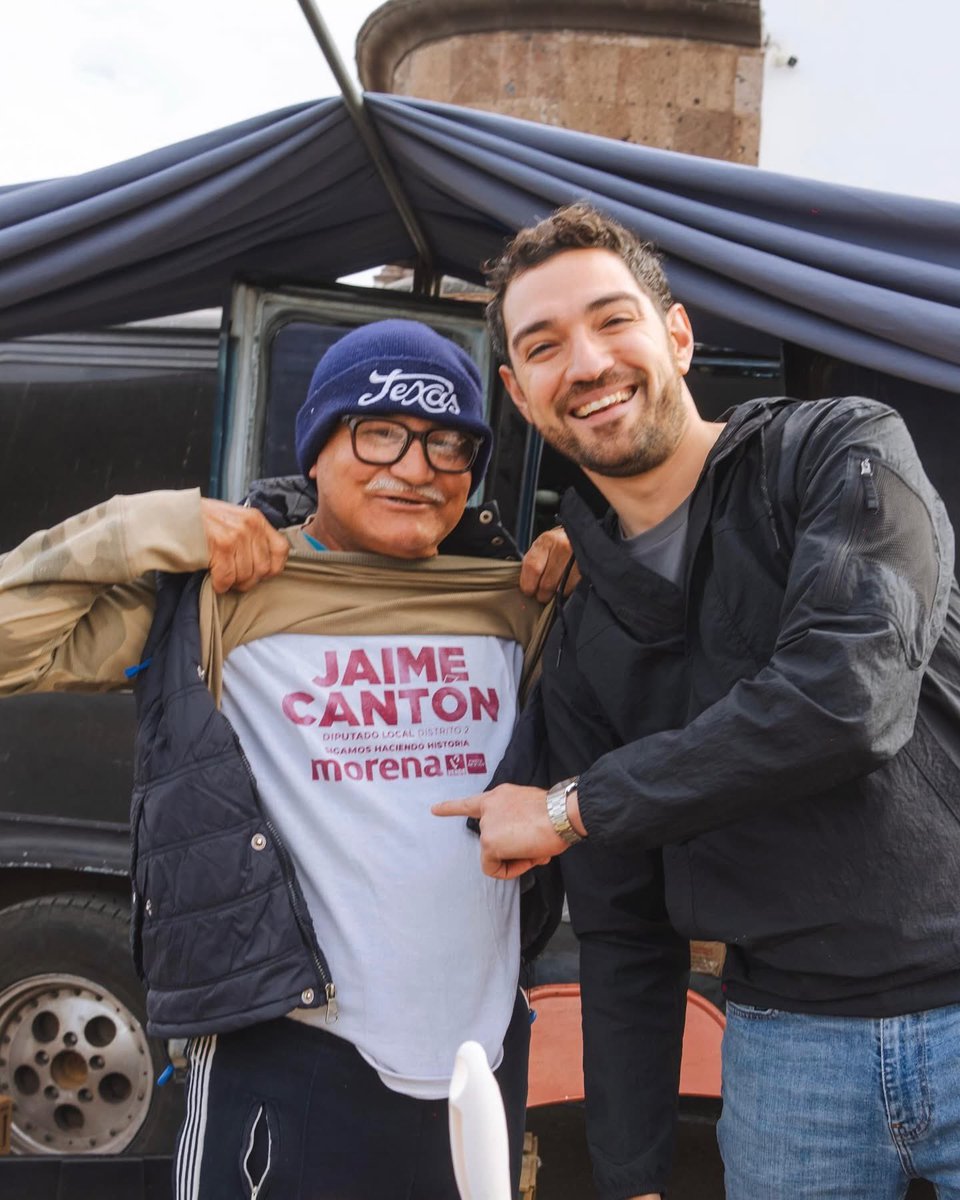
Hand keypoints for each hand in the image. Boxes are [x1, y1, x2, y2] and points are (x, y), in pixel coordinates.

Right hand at [200, 499, 288, 592]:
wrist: (171, 515)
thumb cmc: (201, 521)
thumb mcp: (233, 520)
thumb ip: (251, 537)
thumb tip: (263, 564)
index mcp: (255, 519)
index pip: (281, 549)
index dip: (273, 568)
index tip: (262, 574)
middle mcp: (249, 526)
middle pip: (263, 568)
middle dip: (249, 580)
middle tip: (236, 579)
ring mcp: (236, 536)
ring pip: (246, 575)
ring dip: (233, 583)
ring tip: (223, 578)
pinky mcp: (220, 546)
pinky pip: (227, 578)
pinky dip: (221, 585)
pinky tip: (215, 581)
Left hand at [432, 784, 567, 878]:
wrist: (561, 814)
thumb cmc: (557, 814)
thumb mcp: (534, 812)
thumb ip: (521, 827)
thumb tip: (529, 850)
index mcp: (500, 796)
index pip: (471, 803)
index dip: (451, 808)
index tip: (434, 810)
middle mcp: (489, 807)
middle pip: (492, 840)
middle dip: (513, 850)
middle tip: (536, 849)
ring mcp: (487, 825)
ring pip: (496, 855)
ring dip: (517, 859)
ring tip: (537, 850)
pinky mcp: (488, 842)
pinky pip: (495, 868)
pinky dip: (511, 870)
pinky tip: (527, 858)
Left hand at [519, 527, 579, 602]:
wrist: (583, 535)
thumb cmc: (558, 544)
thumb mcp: (543, 546)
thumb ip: (533, 563)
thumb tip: (526, 586)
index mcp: (547, 540)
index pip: (533, 567)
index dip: (528, 584)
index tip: (528, 590)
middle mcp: (563, 547)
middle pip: (546, 583)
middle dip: (542, 594)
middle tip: (542, 593)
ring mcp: (578, 558)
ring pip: (560, 590)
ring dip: (555, 595)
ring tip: (555, 588)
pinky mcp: (588, 570)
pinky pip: (573, 590)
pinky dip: (568, 592)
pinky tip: (566, 585)